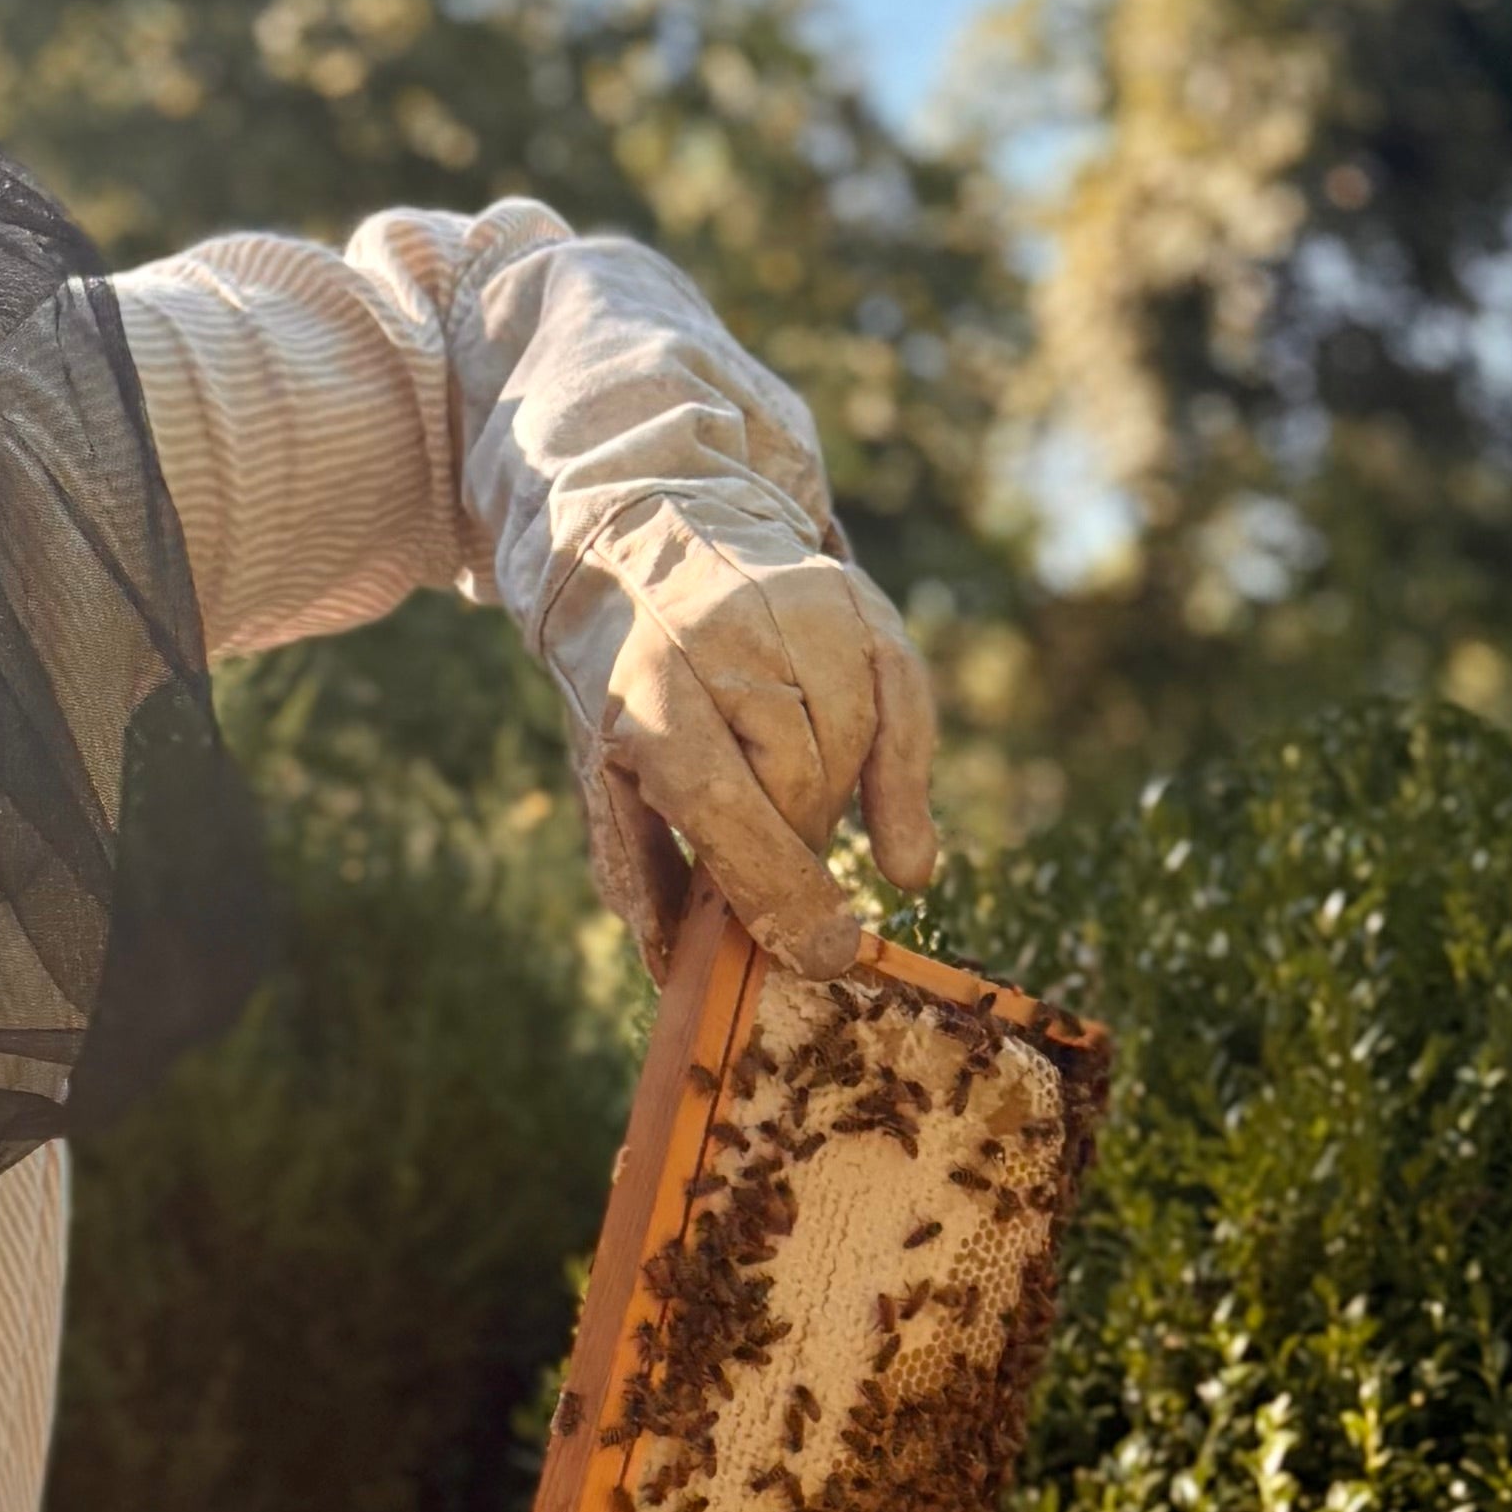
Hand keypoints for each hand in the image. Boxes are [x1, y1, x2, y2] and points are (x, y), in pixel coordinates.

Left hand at [556, 503, 938, 975]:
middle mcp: (727, 638)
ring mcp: (800, 608)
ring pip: (853, 741)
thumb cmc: (625, 685)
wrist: (642, 537)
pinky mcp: (857, 598)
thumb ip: (644, 873)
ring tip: (801, 819)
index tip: (818, 953)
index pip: (723, 802)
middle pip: (800, 777)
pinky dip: (906, 781)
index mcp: (648, 693)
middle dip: (799, 849)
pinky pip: (906, 704)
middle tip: (783, 876)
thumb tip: (684, 975)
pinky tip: (900, 849)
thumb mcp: (605, 775)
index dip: (774, 885)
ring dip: (838, 805)